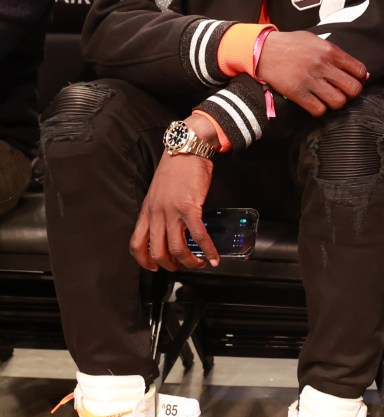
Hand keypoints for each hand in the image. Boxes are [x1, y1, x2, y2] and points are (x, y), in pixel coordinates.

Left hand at [130, 148, 215, 271]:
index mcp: (147, 210)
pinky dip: (207, 251)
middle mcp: (156, 214)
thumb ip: (161, 209)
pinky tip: (213, 258)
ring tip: (200, 263)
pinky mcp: (189, 207)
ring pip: (177, 249)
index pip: (137, 243)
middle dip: (171, 265)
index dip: (144, 260)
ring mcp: (171, 212)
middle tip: (183, 266)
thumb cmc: (176, 168)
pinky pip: (198, 236)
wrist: (186, 149)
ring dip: (190, 262)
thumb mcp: (159, 191)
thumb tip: (172, 226)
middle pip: (157, 252)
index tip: (154, 267)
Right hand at [257, 30, 367, 115]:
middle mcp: (322, 65)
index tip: (353, 81)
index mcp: (329, 51)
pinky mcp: (297, 93)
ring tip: (329, 98)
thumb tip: (363, 73)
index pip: (359, 70)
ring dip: (336, 102)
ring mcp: (310, 80)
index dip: (360, 79)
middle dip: (351, 93)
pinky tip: (315, 103)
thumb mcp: (316, 41)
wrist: (263, 50)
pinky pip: (319, 110)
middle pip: (353, 89)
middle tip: (343, 92)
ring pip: (338, 102)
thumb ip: (338, 55)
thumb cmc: (291, 45)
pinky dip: (320, 109)